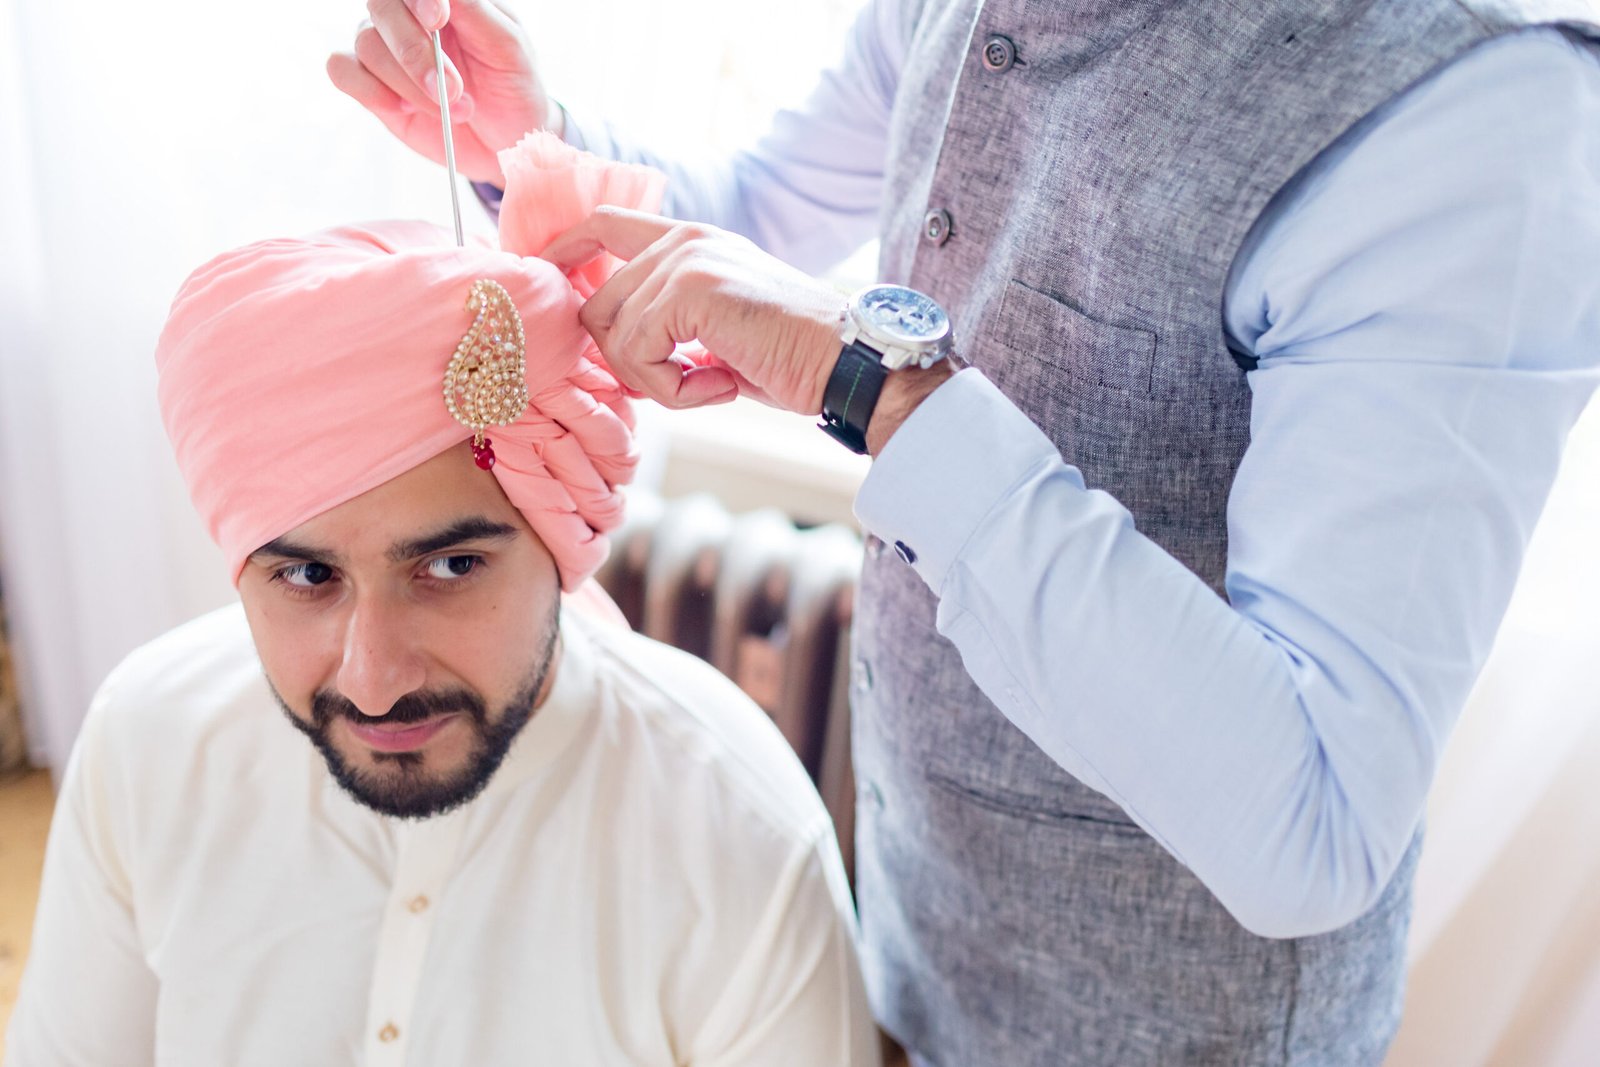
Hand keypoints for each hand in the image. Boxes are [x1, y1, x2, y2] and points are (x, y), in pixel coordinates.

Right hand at [328, 0, 552, 185]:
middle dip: (414, 51)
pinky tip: (402, 108)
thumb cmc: (512, 84)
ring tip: (454, 109)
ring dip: (409, 84)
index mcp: (443, 0)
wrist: (507, 137)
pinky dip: (370, 90)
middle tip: (451, 88)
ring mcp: (385, 47)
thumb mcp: (508, 46)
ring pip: (367, 45)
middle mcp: (407, 15)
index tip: (438, 18)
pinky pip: (342, 70)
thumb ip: (474, 11)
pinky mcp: (371, 83)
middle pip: (382, 7)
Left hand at [541, 209, 846, 412]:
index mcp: (689, 241)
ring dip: (658, 383)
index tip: (549, 292)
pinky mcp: (690, 291)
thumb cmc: (791, 356)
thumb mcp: (717, 328)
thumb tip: (610, 347)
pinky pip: (639, 355)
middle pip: (594, 305)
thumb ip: (668, 319)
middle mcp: (683, 241)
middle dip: (625, 363)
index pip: (599, 225)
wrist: (846, 363)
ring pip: (613, 337)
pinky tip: (722, 385)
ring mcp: (685, 261)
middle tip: (683, 383)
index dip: (562, 255)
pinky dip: (675, 391)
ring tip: (714, 383)